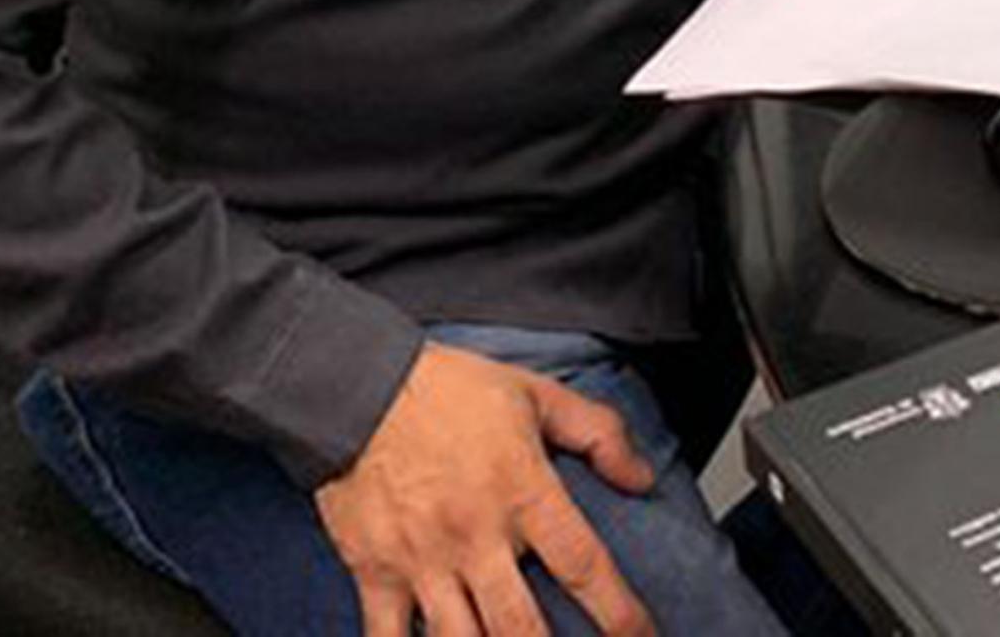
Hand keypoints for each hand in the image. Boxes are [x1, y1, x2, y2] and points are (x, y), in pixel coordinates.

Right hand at [316, 341, 655, 636]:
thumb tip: (641, 478)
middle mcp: (474, 534)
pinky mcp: (374, 572)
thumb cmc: (448, 390)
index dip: (620, 613)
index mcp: (521, 491)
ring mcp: (422, 560)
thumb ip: (598, 434)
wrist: (358, 386)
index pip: (582, 565)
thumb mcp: (537, 394)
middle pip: (520, 627)